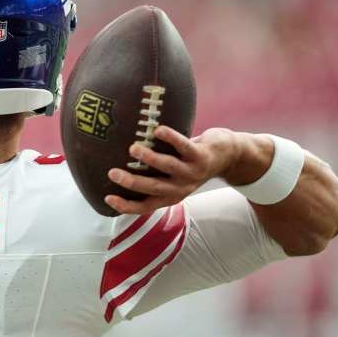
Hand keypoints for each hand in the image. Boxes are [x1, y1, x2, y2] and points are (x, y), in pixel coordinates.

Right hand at [104, 126, 240, 214]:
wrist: (230, 157)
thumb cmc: (191, 163)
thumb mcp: (173, 177)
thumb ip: (152, 174)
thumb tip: (119, 163)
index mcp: (171, 195)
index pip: (146, 206)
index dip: (126, 206)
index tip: (108, 197)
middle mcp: (181, 187)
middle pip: (153, 188)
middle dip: (132, 182)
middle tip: (113, 173)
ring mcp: (192, 172)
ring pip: (168, 167)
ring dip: (149, 158)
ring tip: (133, 149)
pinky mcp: (201, 155)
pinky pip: (184, 146)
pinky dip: (171, 137)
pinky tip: (157, 130)